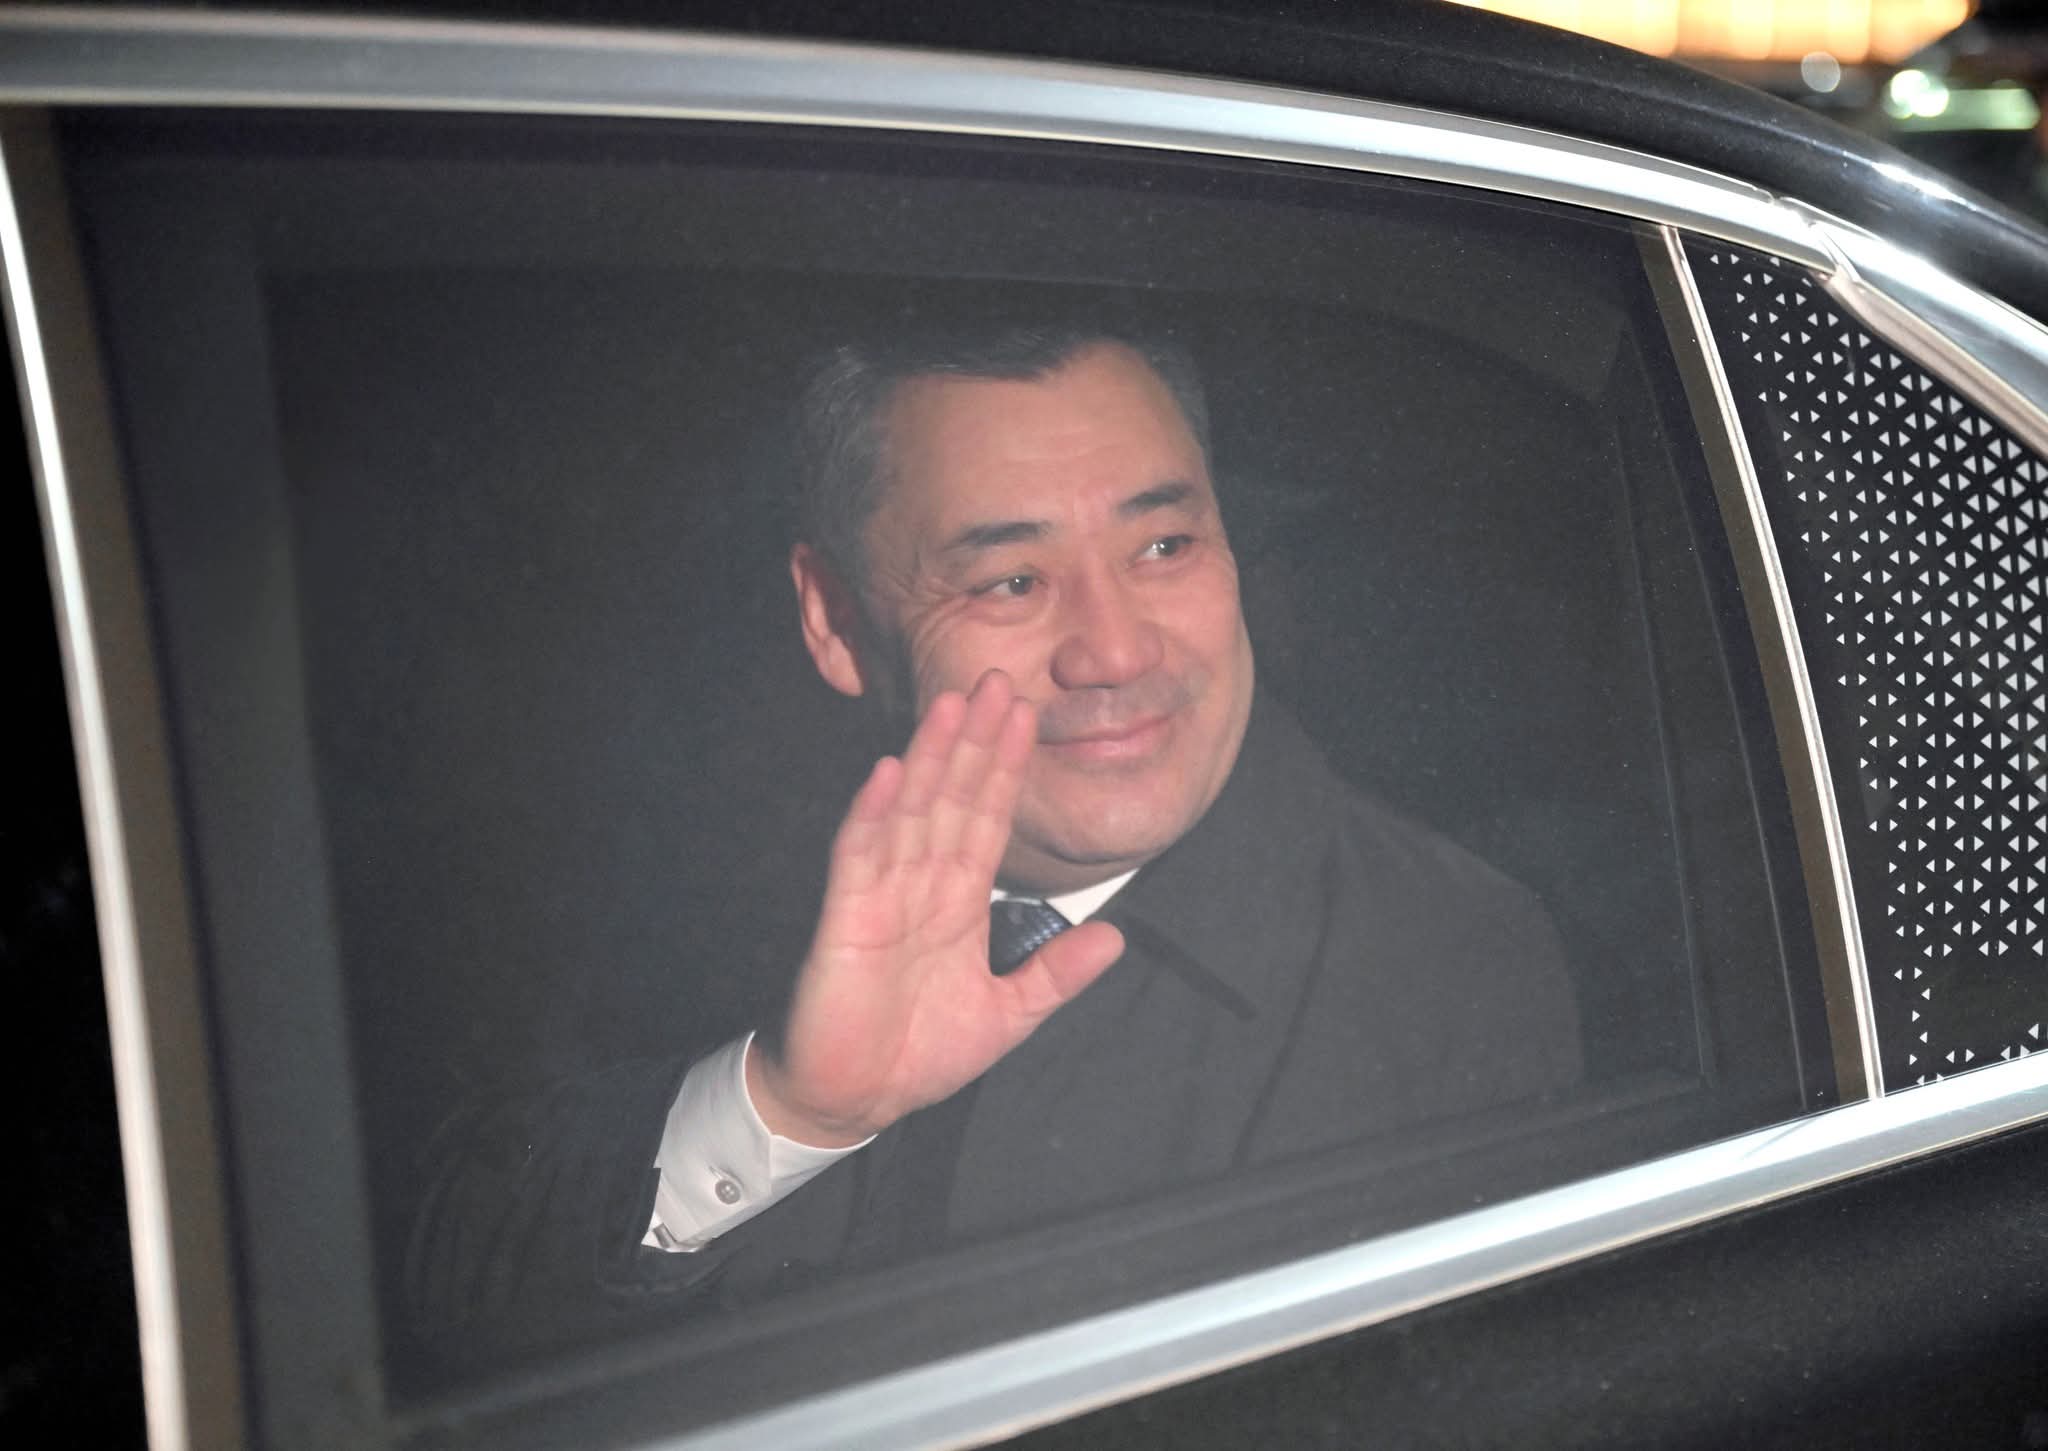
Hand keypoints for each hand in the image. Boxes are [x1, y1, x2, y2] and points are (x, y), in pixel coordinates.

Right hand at [746, 670, 1123, 1146]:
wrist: (856, 1100)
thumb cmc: (918, 1053)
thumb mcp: (1008, 1015)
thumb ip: (1056, 974)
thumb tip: (1116, 940)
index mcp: (957, 900)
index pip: (986, 818)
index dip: (1005, 767)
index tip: (1026, 714)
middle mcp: (920, 884)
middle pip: (950, 797)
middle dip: (973, 740)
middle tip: (995, 679)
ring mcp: (880, 895)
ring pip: (910, 811)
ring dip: (928, 757)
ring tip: (950, 704)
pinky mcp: (846, 919)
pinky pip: (860, 857)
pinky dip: (874, 815)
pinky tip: (889, 773)